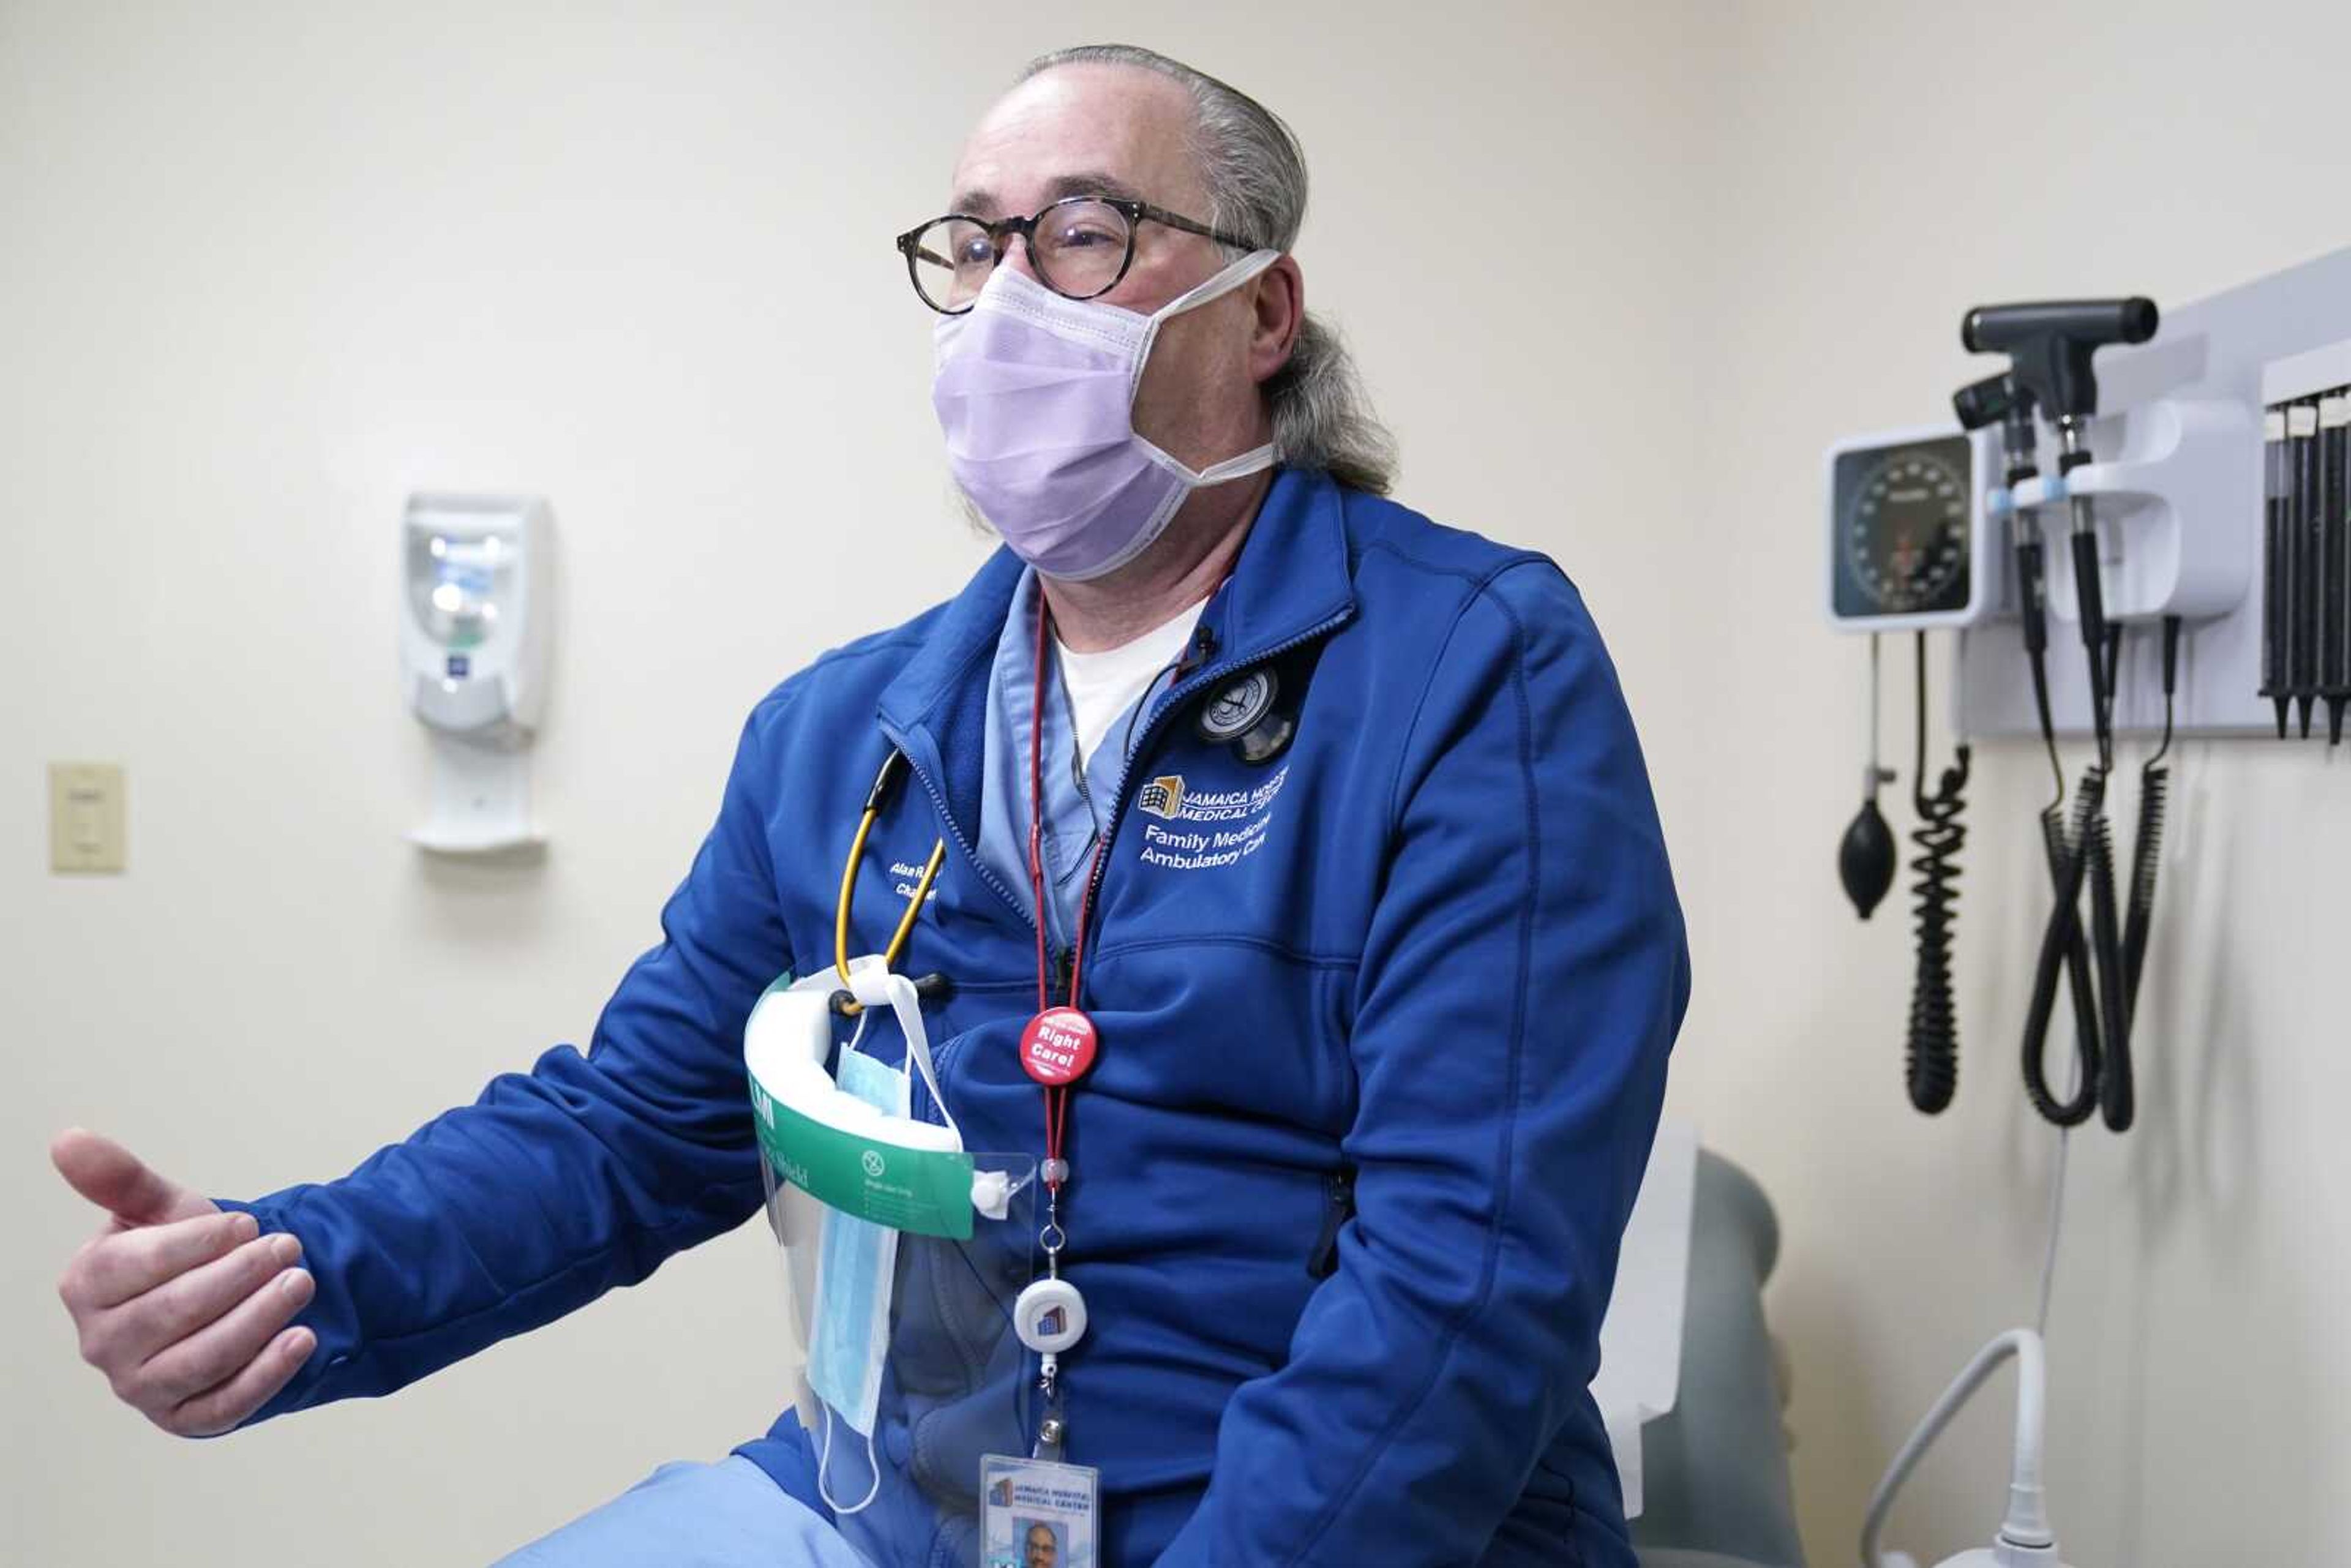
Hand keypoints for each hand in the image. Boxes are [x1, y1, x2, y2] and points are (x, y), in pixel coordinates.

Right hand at [51, 1128, 315, 1435]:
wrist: (222, 1299)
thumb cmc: (185, 1252)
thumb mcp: (160, 1210)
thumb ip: (121, 1179)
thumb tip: (68, 1139)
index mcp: (87, 1285)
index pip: (137, 1265)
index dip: (197, 1243)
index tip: (246, 1224)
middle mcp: (103, 1343)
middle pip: (173, 1312)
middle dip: (238, 1277)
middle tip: (289, 1247)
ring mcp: (141, 1387)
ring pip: (201, 1359)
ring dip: (258, 1320)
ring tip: (302, 1282)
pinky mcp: (184, 1419)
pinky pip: (224, 1406)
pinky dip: (266, 1374)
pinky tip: (301, 1339)